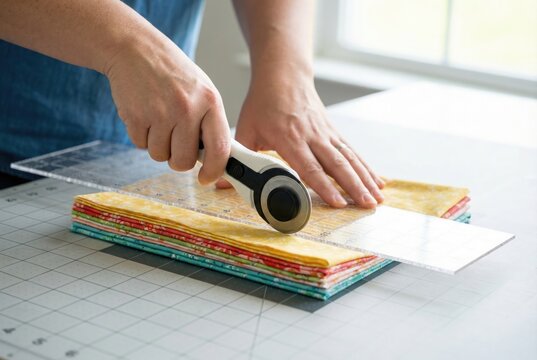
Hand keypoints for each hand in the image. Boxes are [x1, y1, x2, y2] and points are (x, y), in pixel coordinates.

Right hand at [105, 34, 229, 184]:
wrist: (137, 50)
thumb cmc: (174, 74)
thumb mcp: (203, 91)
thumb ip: (210, 124)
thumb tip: (217, 160)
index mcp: (210, 102)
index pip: (219, 149)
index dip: (214, 170)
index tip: (206, 178)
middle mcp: (187, 109)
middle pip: (184, 161)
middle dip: (178, 159)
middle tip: (175, 141)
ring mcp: (161, 113)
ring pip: (160, 156)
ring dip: (158, 145)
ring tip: (159, 119)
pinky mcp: (136, 117)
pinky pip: (141, 146)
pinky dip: (142, 136)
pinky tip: (145, 113)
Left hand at [217, 72, 383, 207]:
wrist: (283, 75)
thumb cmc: (263, 102)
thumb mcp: (245, 127)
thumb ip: (238, 156)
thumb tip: (221, 182)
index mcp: (290, 137)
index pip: (309, 166)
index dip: (324, 186)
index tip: (338, 202)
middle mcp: (312, 136)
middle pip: (337, 165)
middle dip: (354, 187)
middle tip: (368, 206)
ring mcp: (326, 133)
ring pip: (350, 159)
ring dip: (365, 179)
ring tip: (378, 199)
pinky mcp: (333, 132)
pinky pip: (352, 152)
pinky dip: (366, 167)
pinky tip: (377, 180)